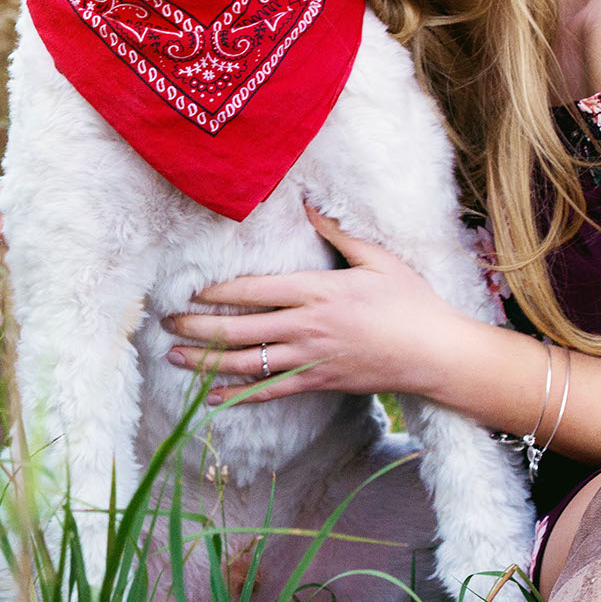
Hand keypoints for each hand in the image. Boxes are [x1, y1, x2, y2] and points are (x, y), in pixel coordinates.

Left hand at [162, 207, 485, 404]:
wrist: (435, 353)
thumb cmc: (411, 300)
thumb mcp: (376, 257)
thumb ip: (337, 232)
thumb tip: (307, 203)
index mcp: (318, 291)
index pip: (255, 292)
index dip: (218, 293)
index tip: (190, 291)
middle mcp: (307, 327)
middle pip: (240, 330)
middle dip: (198, 328)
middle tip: (165, 324)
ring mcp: (311, 360)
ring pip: (247, 364)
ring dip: (206, 363)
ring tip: (174, 357)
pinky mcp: (319, 383)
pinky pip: (271, 392)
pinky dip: (238, 396)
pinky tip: (212, 399)